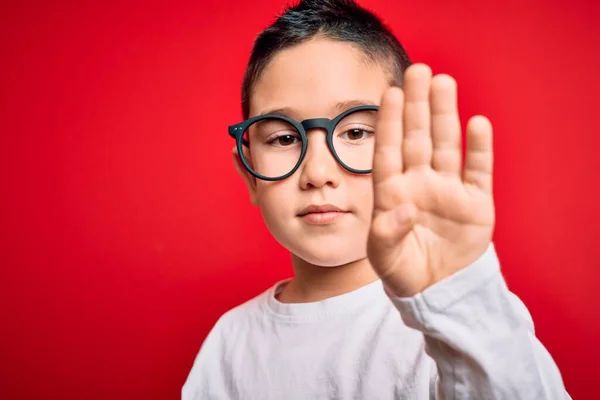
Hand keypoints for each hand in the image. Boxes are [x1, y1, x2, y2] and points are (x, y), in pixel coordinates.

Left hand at [367, 63, 494, 297]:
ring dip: (446, 115)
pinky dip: (479, 149)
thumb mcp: (385, 258)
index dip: (389, 123)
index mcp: (393, 193)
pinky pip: (478, 171)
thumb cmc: (403, 272)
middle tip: (418, 70)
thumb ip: (387, 233)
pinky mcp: (475, 203)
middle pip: (418, 138)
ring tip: (443, 83)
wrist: (438, 291)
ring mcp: (448, 191)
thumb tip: (402, 207)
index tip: (389, 93)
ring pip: (446, 145)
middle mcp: (420, 184)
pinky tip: (477, 124)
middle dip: (418, 106)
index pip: (389, 151)